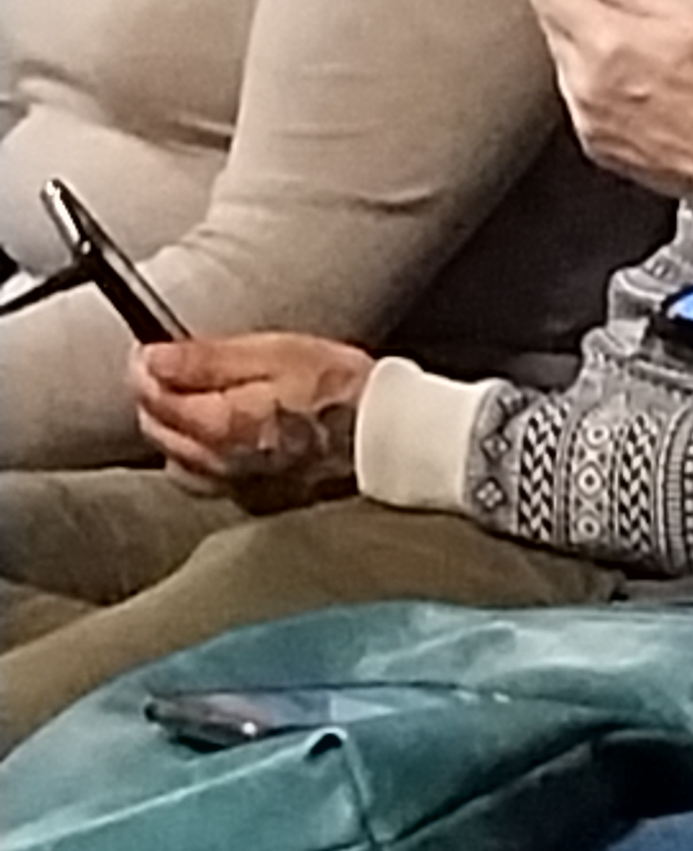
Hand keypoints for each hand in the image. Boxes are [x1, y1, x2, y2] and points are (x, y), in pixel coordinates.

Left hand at [132, 332, 371, 505]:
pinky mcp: (255, 501)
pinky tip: (221, 440)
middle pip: (157, 429)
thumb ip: (207, 359)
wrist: (389, 438)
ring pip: (176, 460)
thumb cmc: (341, 391)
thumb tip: (152, 359)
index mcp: (218, 424)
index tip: (152, 349)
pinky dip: (200, 460)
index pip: (152, 395)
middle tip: (174, 368)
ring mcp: (235, 487)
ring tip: (197, 403)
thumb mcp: (275, 353)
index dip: (145, 365)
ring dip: (175, 430)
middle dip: (156, 396)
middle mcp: (217, 464)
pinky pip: (206, 482)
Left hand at [514, 0, 692, 196]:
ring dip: (581, 46)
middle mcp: (587, 83)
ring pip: (565, 65)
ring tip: (624, 42)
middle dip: (563, 4)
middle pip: (553, 28)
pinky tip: (629, 81)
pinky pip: (580, 99)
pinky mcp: (599, 145)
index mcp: (608, 43)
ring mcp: (590, 118)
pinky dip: (593, 83)